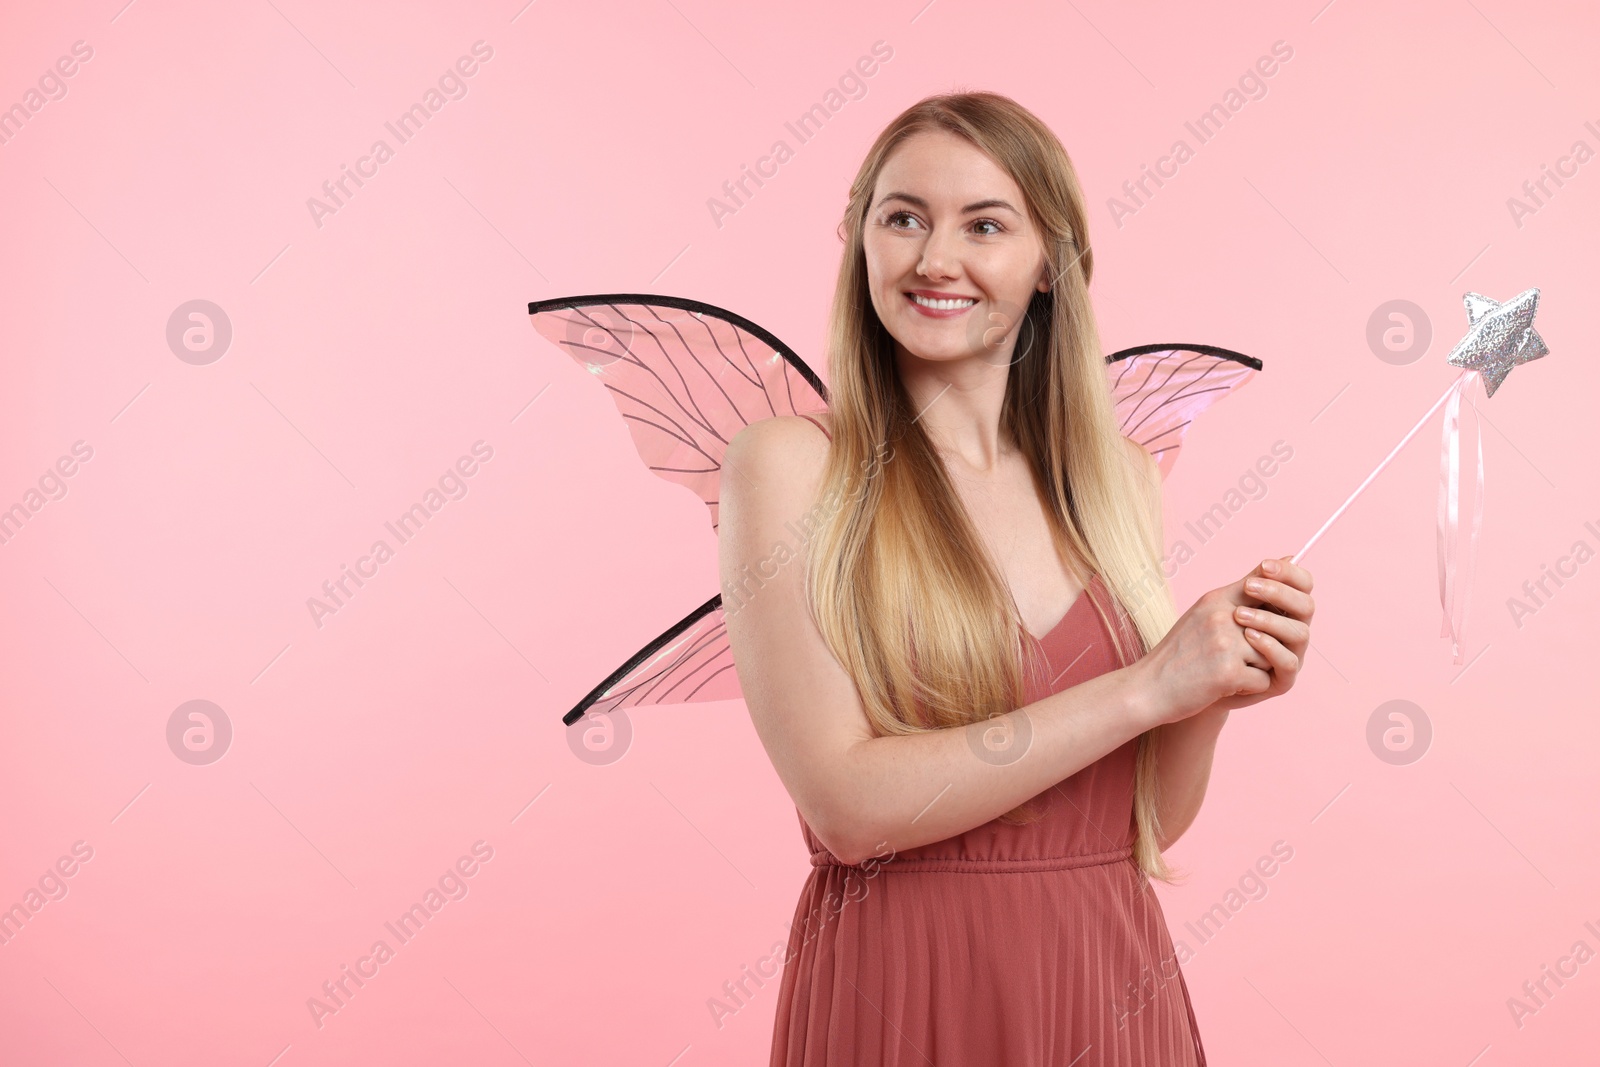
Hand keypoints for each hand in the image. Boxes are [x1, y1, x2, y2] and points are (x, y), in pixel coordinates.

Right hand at [1129, 555, 1314, 725]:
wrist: (1147, 688)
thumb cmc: (1178, 653)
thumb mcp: (1203, 614)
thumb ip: (1241, 594)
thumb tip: (1287, 559)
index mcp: (1215, 600)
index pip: (1261, 585)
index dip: (1271, 603)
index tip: (1260, 624)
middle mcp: (1221, 617)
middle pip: (1273, 627)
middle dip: (1261, 647)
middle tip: (1230, 657)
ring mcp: (1225, 644)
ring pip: (1271, 656)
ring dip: (1254, 670)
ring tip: (1224, 671)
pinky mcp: (1229, 673)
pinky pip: (1263, 681)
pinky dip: (1247, 689)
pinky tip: (1222, 686)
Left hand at [1209, 555, 1313, 714]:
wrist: (1194, 679)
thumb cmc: (1211, 639)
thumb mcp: (1227, 606)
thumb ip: (1252, 584)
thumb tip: (1286, 556)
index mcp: (1285, 610)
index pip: (1302, 586)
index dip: (1289, 573)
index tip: (1264, 565)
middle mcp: (1293, 631)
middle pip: (1306, 606)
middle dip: (1278, 593)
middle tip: (1248, 587)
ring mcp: (1291, 656)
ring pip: (1300, 633)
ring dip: (1270, 620)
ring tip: (1239, 615)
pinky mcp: (1283, 680)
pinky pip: (1289, 662)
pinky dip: (1270, 646)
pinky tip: (1248, 636)